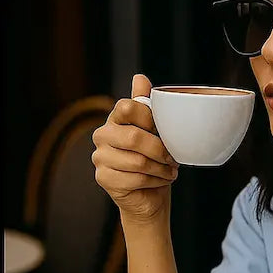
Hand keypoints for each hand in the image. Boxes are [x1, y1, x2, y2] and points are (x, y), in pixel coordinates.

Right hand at [91, 73, 178, 224]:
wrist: (151, 195)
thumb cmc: (155, 160)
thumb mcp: (156, 131)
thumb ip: (147, 106)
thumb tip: (140, 77)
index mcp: (115, 119)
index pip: (127, 107)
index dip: (150, 119)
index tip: (164, 132)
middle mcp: (102, 135)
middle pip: (134, 137)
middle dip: (161, 150)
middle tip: (172, 158)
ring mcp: (100, 158)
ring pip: (138, 161)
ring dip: (162, 169)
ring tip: (168, 171)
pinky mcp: (104, 178)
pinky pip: (137, 178)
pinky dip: (155, 181)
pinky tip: (159, 181)